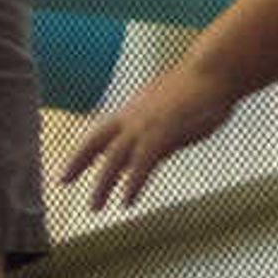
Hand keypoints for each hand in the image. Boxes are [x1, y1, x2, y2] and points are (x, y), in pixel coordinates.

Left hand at [57, 62, 241, 213]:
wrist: (214, 70)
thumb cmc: (201, 87)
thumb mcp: (172, 109)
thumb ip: (159, 128)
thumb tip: (154, 147)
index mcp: (134, 109)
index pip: (100, 132)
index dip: (83, 151)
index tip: (69, 167)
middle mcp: (133, 116)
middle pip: (96, 141)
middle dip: (78, 162)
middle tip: (62, 182)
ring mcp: (146, 124)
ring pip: (115, 158)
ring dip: (103, 184)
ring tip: (95, 207)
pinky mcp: (163, 133)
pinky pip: (142, 164)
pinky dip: (133, 184)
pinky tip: (127, 201)